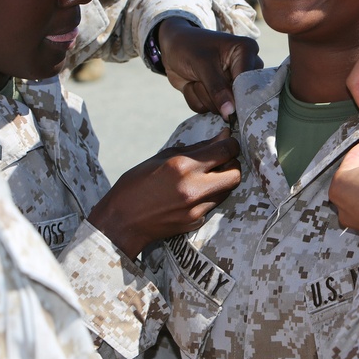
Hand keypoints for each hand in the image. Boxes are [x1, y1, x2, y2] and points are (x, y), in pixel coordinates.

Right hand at [87, 129, 241, 258]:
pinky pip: (214, 204)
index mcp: (183, 166)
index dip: (232, 143)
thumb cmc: (137, 184)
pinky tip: (196, 192)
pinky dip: (211, 195)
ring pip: (228, 190)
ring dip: (224, 180)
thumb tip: (222, 137)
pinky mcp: (197, 221)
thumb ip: (197, 148)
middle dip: (233, 163)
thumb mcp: (163, 157)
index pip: (225, 151)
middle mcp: (194, 188)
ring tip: (208, 175)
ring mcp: (197, 208)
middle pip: (236, 174)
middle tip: (223, 159)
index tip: (228, 141)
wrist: (122, 220)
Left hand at [158, 17, 262, 118]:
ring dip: (203, 96)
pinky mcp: (219, 96)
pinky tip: (193, 83)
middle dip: (213, 94)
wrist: (171, 47)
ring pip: (222, 107)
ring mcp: (232, 85)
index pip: (249, 81)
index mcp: (246, 51)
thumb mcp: (202, 63)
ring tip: (196, 78)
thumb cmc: (187, 46)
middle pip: (237, 98)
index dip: (235, 94)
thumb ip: (217, 88)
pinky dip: (196, 99)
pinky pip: (210, 109)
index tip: (219, 94)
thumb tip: (230, 113)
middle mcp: (244, 69)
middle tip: (200, 78)